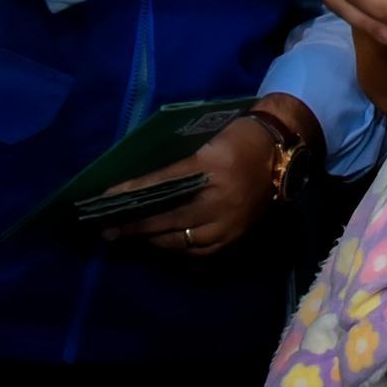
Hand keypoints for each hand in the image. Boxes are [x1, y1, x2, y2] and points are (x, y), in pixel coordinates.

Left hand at [96, 109, 314, 258]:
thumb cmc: (238, 137)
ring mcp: (230, 220)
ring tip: (131, 236)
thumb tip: (141, 182)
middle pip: (169, 218)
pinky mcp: (236, 233)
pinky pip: (201, 249)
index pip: (163, 183)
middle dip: (135, 225)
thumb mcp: (207, 140)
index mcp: (212, 166)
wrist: (280, 151)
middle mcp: (220, 198)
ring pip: (183, 239)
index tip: (106, 199)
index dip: (133, 192)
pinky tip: (163, 242)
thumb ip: (178, 163)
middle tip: (108, 229)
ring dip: (154, 239)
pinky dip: (179, 248)